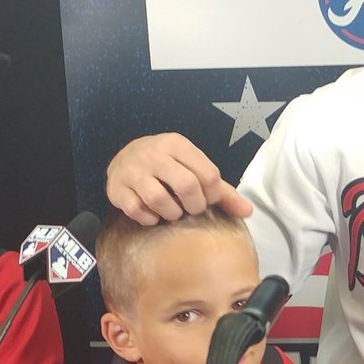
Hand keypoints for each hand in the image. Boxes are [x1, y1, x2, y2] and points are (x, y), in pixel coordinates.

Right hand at [106, 133, 252, 224]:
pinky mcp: (116, 188)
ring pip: (160, 200)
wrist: (124, 159)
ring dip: (171, 214)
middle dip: (194, 206)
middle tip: (190, 209)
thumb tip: (248, 212)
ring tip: (172, 211)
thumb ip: (221, 190)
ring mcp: (132, 170)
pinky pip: (137, 211)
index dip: (212, 195)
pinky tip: (152, 214)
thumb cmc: (168, 166)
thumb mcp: (193, 168)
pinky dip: (149, 219)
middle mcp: (153, 153)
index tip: (206, 199)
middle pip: (186, 185)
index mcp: (177, 144)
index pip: (208, 174)